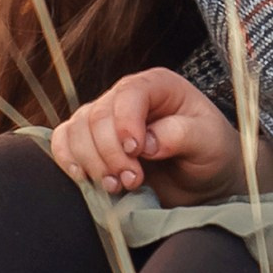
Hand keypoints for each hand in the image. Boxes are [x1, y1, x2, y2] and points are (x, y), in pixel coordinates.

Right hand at [49, 68, 254, 208]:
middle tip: (133, 180)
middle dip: (110, 153)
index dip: (126, 122)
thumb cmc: (210, 153)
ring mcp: (105, 118)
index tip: (137, 152)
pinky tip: (86, 180)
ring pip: (76, 130)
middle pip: (98, 116)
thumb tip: (148, 142)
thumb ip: (182, 134)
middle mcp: (127, 96)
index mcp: (158, 85)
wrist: (201, 180)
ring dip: (91, 163)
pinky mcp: (90, 142)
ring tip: (117, 186)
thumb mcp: (209, 142)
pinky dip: (68, 161)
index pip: (130, 93)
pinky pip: (63, 142)